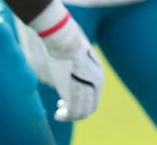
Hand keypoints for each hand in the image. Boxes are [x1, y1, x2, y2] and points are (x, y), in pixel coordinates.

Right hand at [27, 2, 103, 121]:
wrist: (63, 39)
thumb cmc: (66, 43)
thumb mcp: (75, 55)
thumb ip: (72, 69)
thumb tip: (61, 77)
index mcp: (97, 73)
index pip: (94, 95)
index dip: (83, 100)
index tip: (68, 99)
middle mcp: (96, 82)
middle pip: (91, 106)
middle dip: (77, 110)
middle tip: (63, 108)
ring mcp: (87, 88)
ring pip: (83, 112)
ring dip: (71, 115)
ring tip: (60, 113)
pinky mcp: (76, 93)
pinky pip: (74, 113)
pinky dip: (66, 117)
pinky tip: (58, 115)